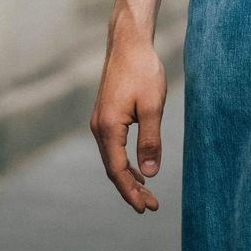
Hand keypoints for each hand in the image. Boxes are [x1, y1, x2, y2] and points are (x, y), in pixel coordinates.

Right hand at [90, 35, 166, 212]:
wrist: (129, 43)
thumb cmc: (142, 71)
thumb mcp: (152, 106)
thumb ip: (150, 140)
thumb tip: (150, 173)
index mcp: (108, 128)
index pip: (118, 170)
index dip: (131, 192)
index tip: (146, 208)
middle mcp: (98, 128)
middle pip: (113, 169)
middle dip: (131, 189)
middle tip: (151, 206)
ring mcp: (100, 122)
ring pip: (112, 159)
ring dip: (128, 177)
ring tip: (146, 193)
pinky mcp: (105, 115)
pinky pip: (113, 148)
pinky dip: (125, 162)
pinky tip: (138, 168)